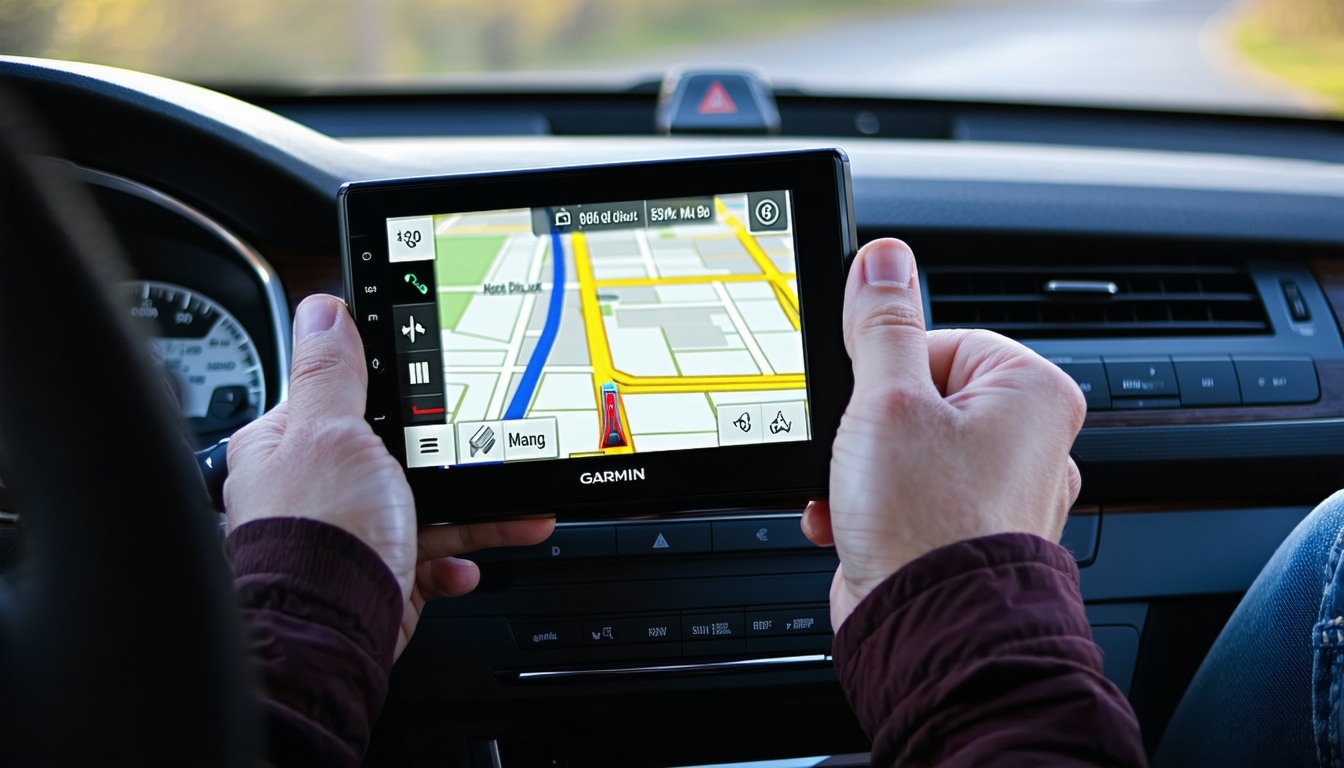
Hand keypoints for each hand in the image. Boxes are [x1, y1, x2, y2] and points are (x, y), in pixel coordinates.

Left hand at [225, 295, 553, 657]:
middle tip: (496, 450)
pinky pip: (428, 561)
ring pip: (424, 511)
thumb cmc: (317, 535)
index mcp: (289, 445)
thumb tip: (323, 310)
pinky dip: (454, 563)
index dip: (396, 392)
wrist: (328, 636)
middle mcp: (314, 491)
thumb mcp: (331, 431)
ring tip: (522, 513)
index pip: (346, 400)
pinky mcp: (376, 578)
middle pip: (398, 457)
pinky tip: (464, 566)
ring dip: (475, 515)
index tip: (441, 390)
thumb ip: (332, 371)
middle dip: (455, 459)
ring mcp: (348, 537)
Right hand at [801, 239, 1084, 629]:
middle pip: (918, 395)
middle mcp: (1026, 442)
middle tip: (858, 447)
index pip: (942, 338)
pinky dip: (868, 504)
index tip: (864, 395)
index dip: (886, 369)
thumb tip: (884, 260)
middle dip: (867, 427)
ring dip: (857, 468)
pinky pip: (906, 495)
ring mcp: (995, 492)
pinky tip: (847, 520)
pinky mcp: (962, 533)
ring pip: (904, 449)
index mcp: (1029, 393)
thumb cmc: (930, 526)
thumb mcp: (887, 401)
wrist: (926, 630)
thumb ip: (882, 326)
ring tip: (851, 491)